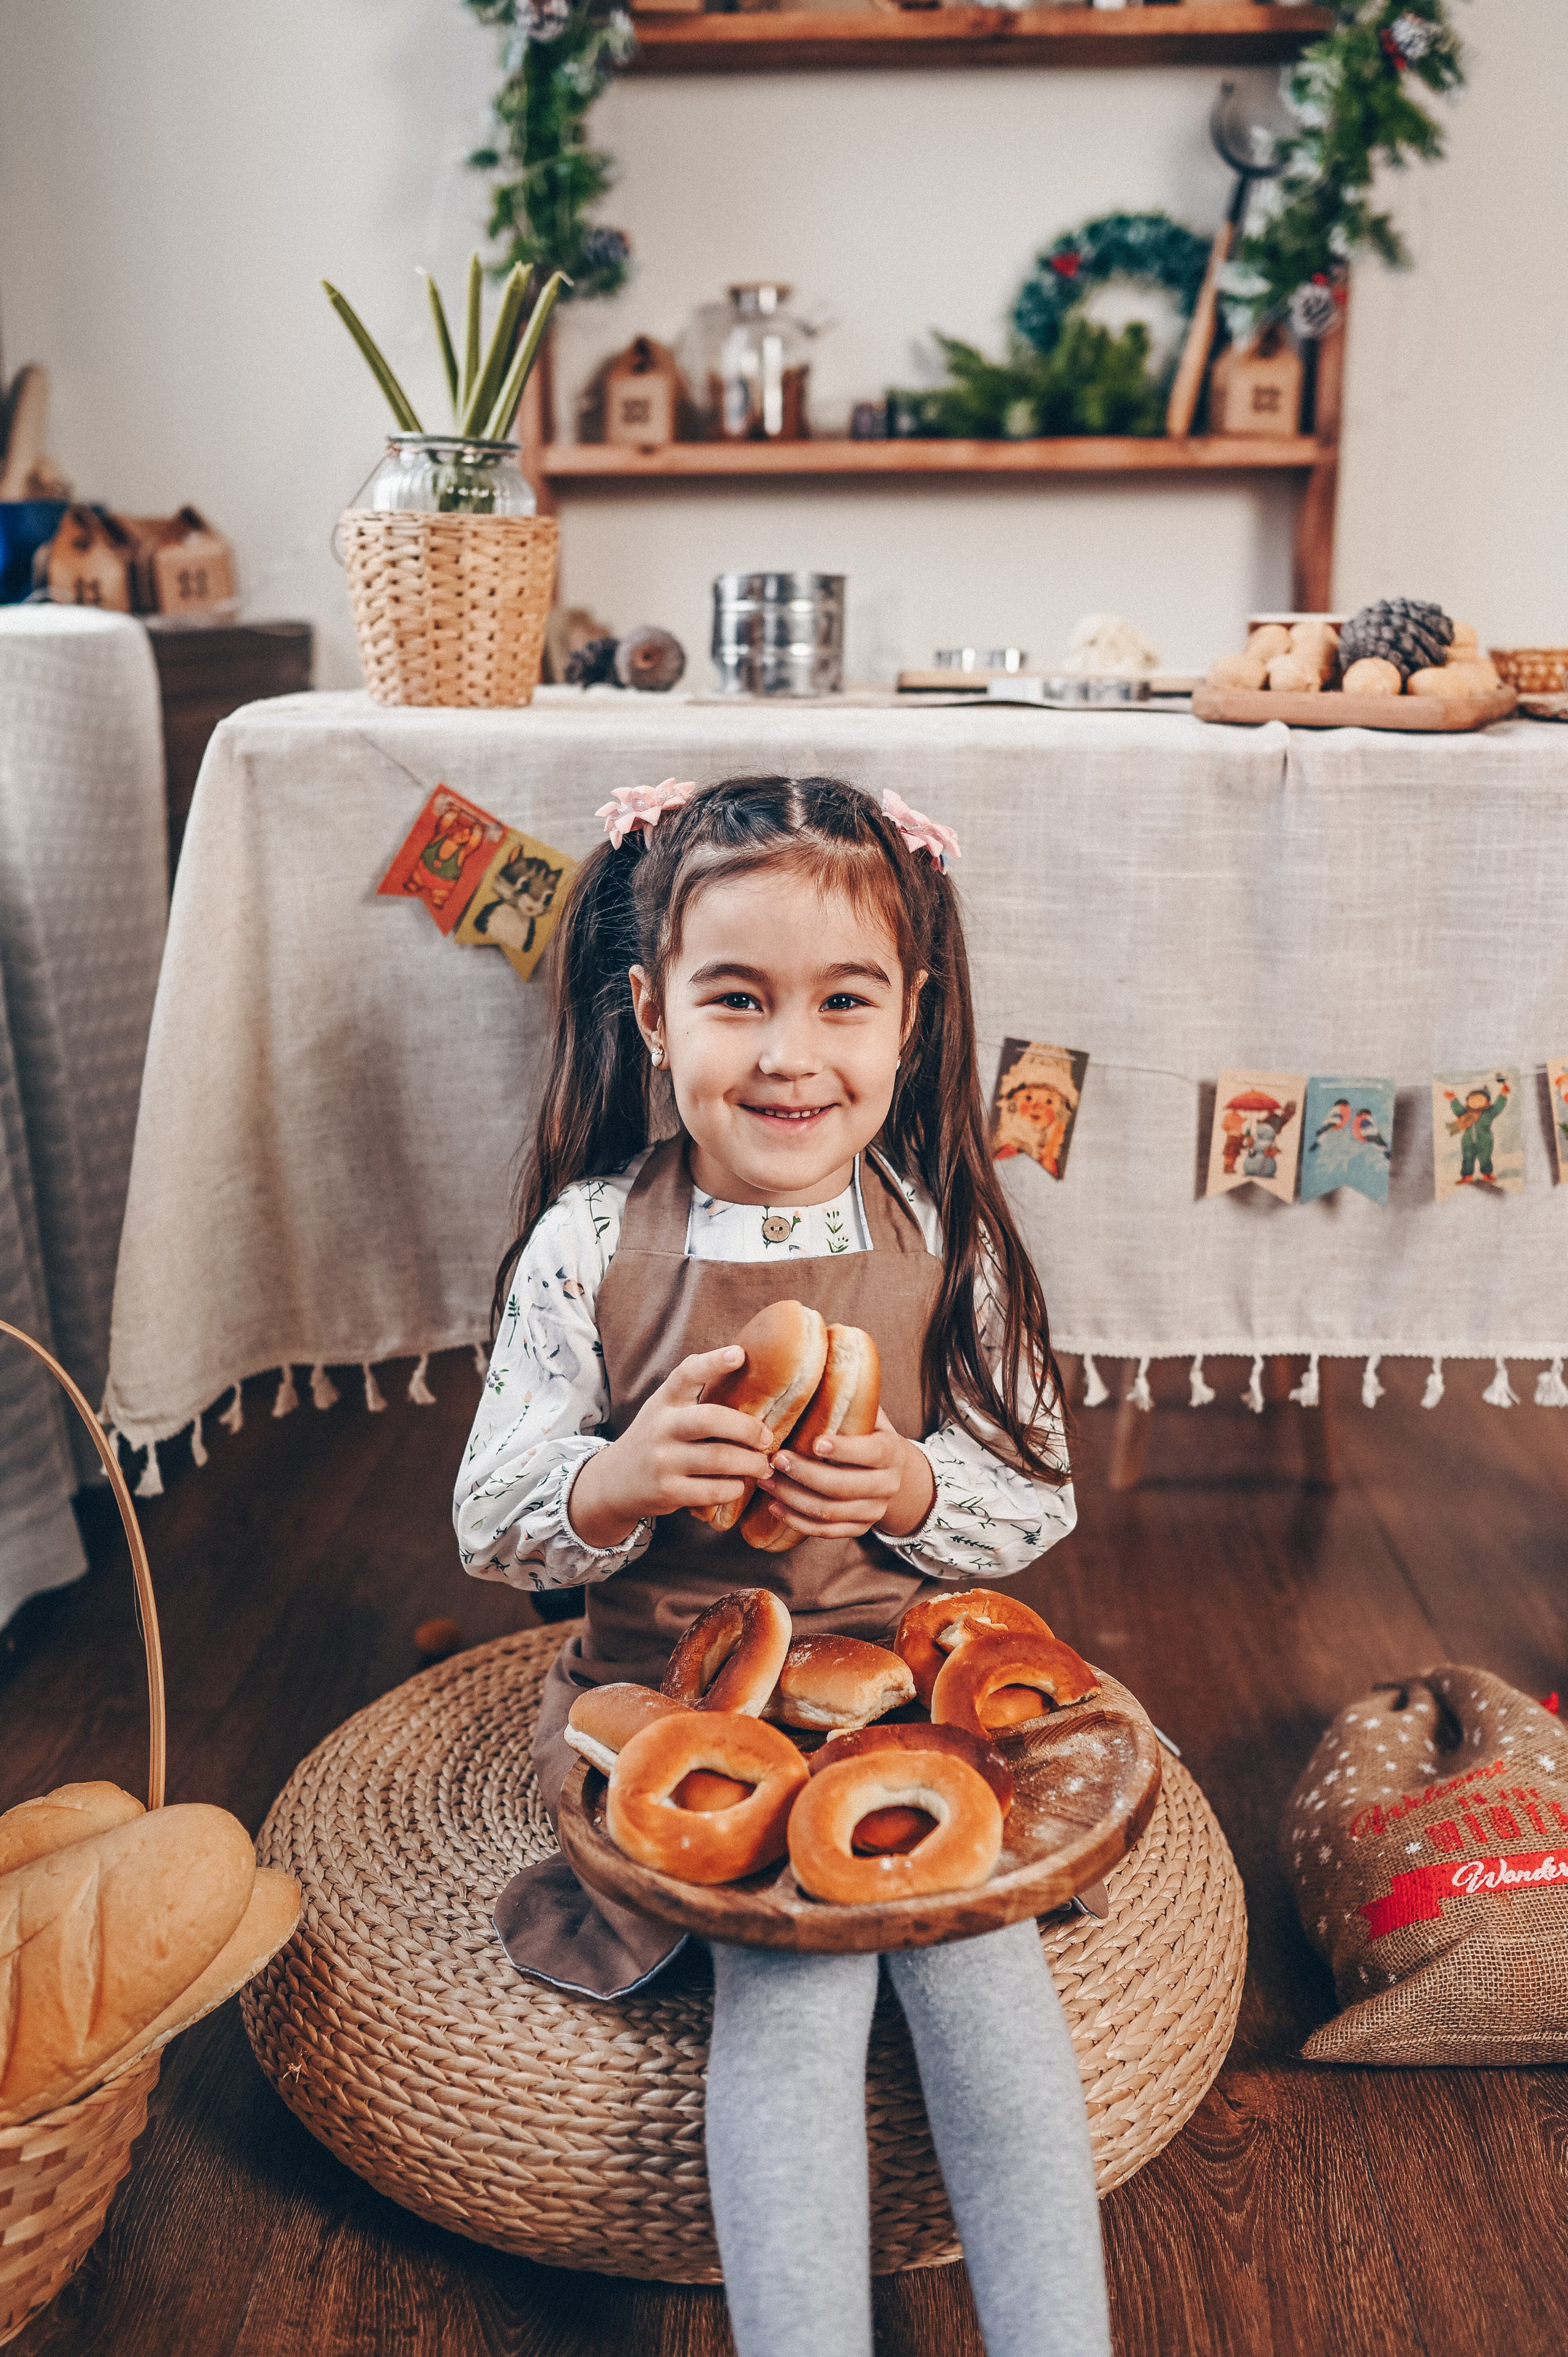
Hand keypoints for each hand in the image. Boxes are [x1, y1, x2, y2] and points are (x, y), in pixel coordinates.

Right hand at [568, 1345, 776, 1550]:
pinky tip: (739, 1485)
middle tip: (767, 1438)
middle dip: (748, 1428)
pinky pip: (713, 1490)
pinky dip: (734, 1488)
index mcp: (664, 1401)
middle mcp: (661, 1427)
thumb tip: (745, 1365)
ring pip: (719, 1458)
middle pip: (711, 1419)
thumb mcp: (664, 1408)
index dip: (713, 1362)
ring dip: (750, 1463)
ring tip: (763, 1465)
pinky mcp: (667, 1492)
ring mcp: (662, 1461)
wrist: (614, 1482)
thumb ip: (693, 1392)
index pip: (687, 1374)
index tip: (739, 1355)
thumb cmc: (656, 1438)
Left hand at [754, 1408, 935, 1540]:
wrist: (898, 1477)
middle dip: (805, 1474)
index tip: (814, 1442)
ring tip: (766, 1481)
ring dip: (793, 1498)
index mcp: (891, 1452)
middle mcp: (887, 1485)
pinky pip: (826, 1532)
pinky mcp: (859, 1529)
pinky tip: (774, 1506)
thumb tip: (823, 1358)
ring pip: (830, 1512)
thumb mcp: (872, 1416)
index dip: (844, 1450)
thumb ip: (852, 1399)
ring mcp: (874, 1511)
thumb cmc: (872, 1436)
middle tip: (776, 1459)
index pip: (871, 1453)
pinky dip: (798, 1521)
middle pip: (843, 1486)